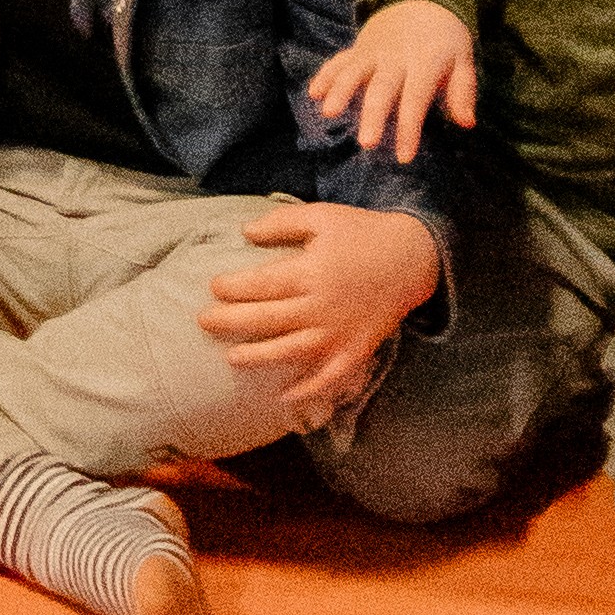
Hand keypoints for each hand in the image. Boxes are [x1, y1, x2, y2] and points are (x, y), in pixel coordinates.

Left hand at [195, 194, 440, 408]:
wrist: (411, 258)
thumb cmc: (361, 233)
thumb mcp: (320, 216)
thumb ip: (281, 223)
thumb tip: (245, 232)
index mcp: (309, 273)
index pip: (261, 285)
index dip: (233, 288)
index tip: (212, 287)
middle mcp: (320, 308)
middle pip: (268, 320)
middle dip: (232, 322)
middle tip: (203, 322)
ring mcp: (338, 335)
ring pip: (290, 351)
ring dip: (259, 357)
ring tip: (231, 358)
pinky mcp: (355, 353)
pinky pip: (328, 378)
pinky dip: (306, 391)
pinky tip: (284, 398)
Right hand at [308, 0, 474, 164]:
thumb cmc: (445, 40)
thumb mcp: (463, 60)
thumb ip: (463, 92)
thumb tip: (467, 123)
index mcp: (424, 64)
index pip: (415, 99)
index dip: (409, 128)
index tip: (403, 157)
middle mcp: (395, 58)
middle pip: (382, 88)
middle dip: (373, 115)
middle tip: (365, 143)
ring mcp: (373, 51)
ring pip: (354, 71)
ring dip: (341, 91)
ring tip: (329, 113)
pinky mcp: (359, 48)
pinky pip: (340, 60)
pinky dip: (326, 75)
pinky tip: (314, 93)